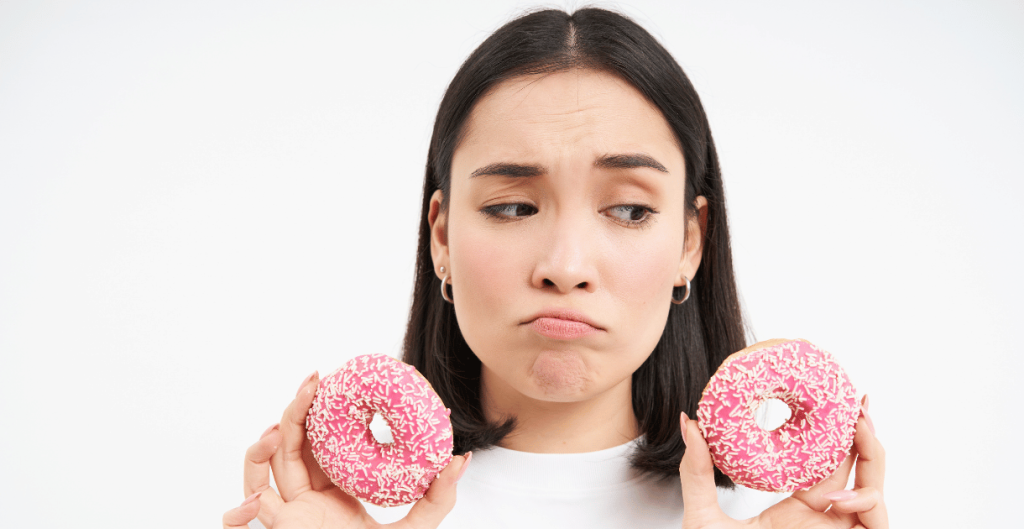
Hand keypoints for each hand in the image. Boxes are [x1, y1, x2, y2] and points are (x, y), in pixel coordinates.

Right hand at [222, 372, 470, 528]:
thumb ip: (437, 498)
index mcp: (336, 488)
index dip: (324, 409)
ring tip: (282, 424)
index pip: (323, 440)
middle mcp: (308, 495)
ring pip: (264, 467)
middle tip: (315, 381)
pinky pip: (252, 514)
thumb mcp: (415, 528)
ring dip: (266, 442)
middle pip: (292, 443)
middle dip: (297, 409)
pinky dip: (244, 503)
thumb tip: (460, 459)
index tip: (335, 381)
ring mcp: (289, 512)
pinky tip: (261, 495)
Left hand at [679, 395, 885, 528]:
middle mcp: (825, 521)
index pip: (829, 463)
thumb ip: (697, 471)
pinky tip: (837, 498)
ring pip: (875, 493)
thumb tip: (689, 421)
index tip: (840, 398)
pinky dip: (865, 504)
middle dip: (866, 435)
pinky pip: (877, 526)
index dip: (839, 432)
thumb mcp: (703, 516)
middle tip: (858, 403)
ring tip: (857, 430)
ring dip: (874, 459)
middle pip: (861, 471)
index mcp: (798, 508)